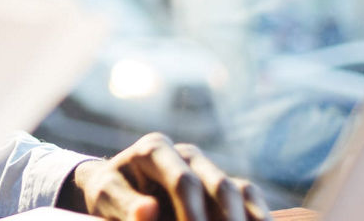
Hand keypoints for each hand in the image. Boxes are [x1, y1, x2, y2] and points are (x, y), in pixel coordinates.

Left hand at [58, 133, 270, 219]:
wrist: (116, 190)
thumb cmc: (109, 192)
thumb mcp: (106, 197)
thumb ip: (125, 206)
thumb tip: (148, 212)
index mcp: (155, 149)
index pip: (184, 181)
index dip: (193, 213)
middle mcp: (186, 154)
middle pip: (218, 185)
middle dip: (225, 220)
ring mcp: (206, 167)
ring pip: (237, 191)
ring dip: (242, 220)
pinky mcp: (221, 183)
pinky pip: (248, 195)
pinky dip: (256, 215)